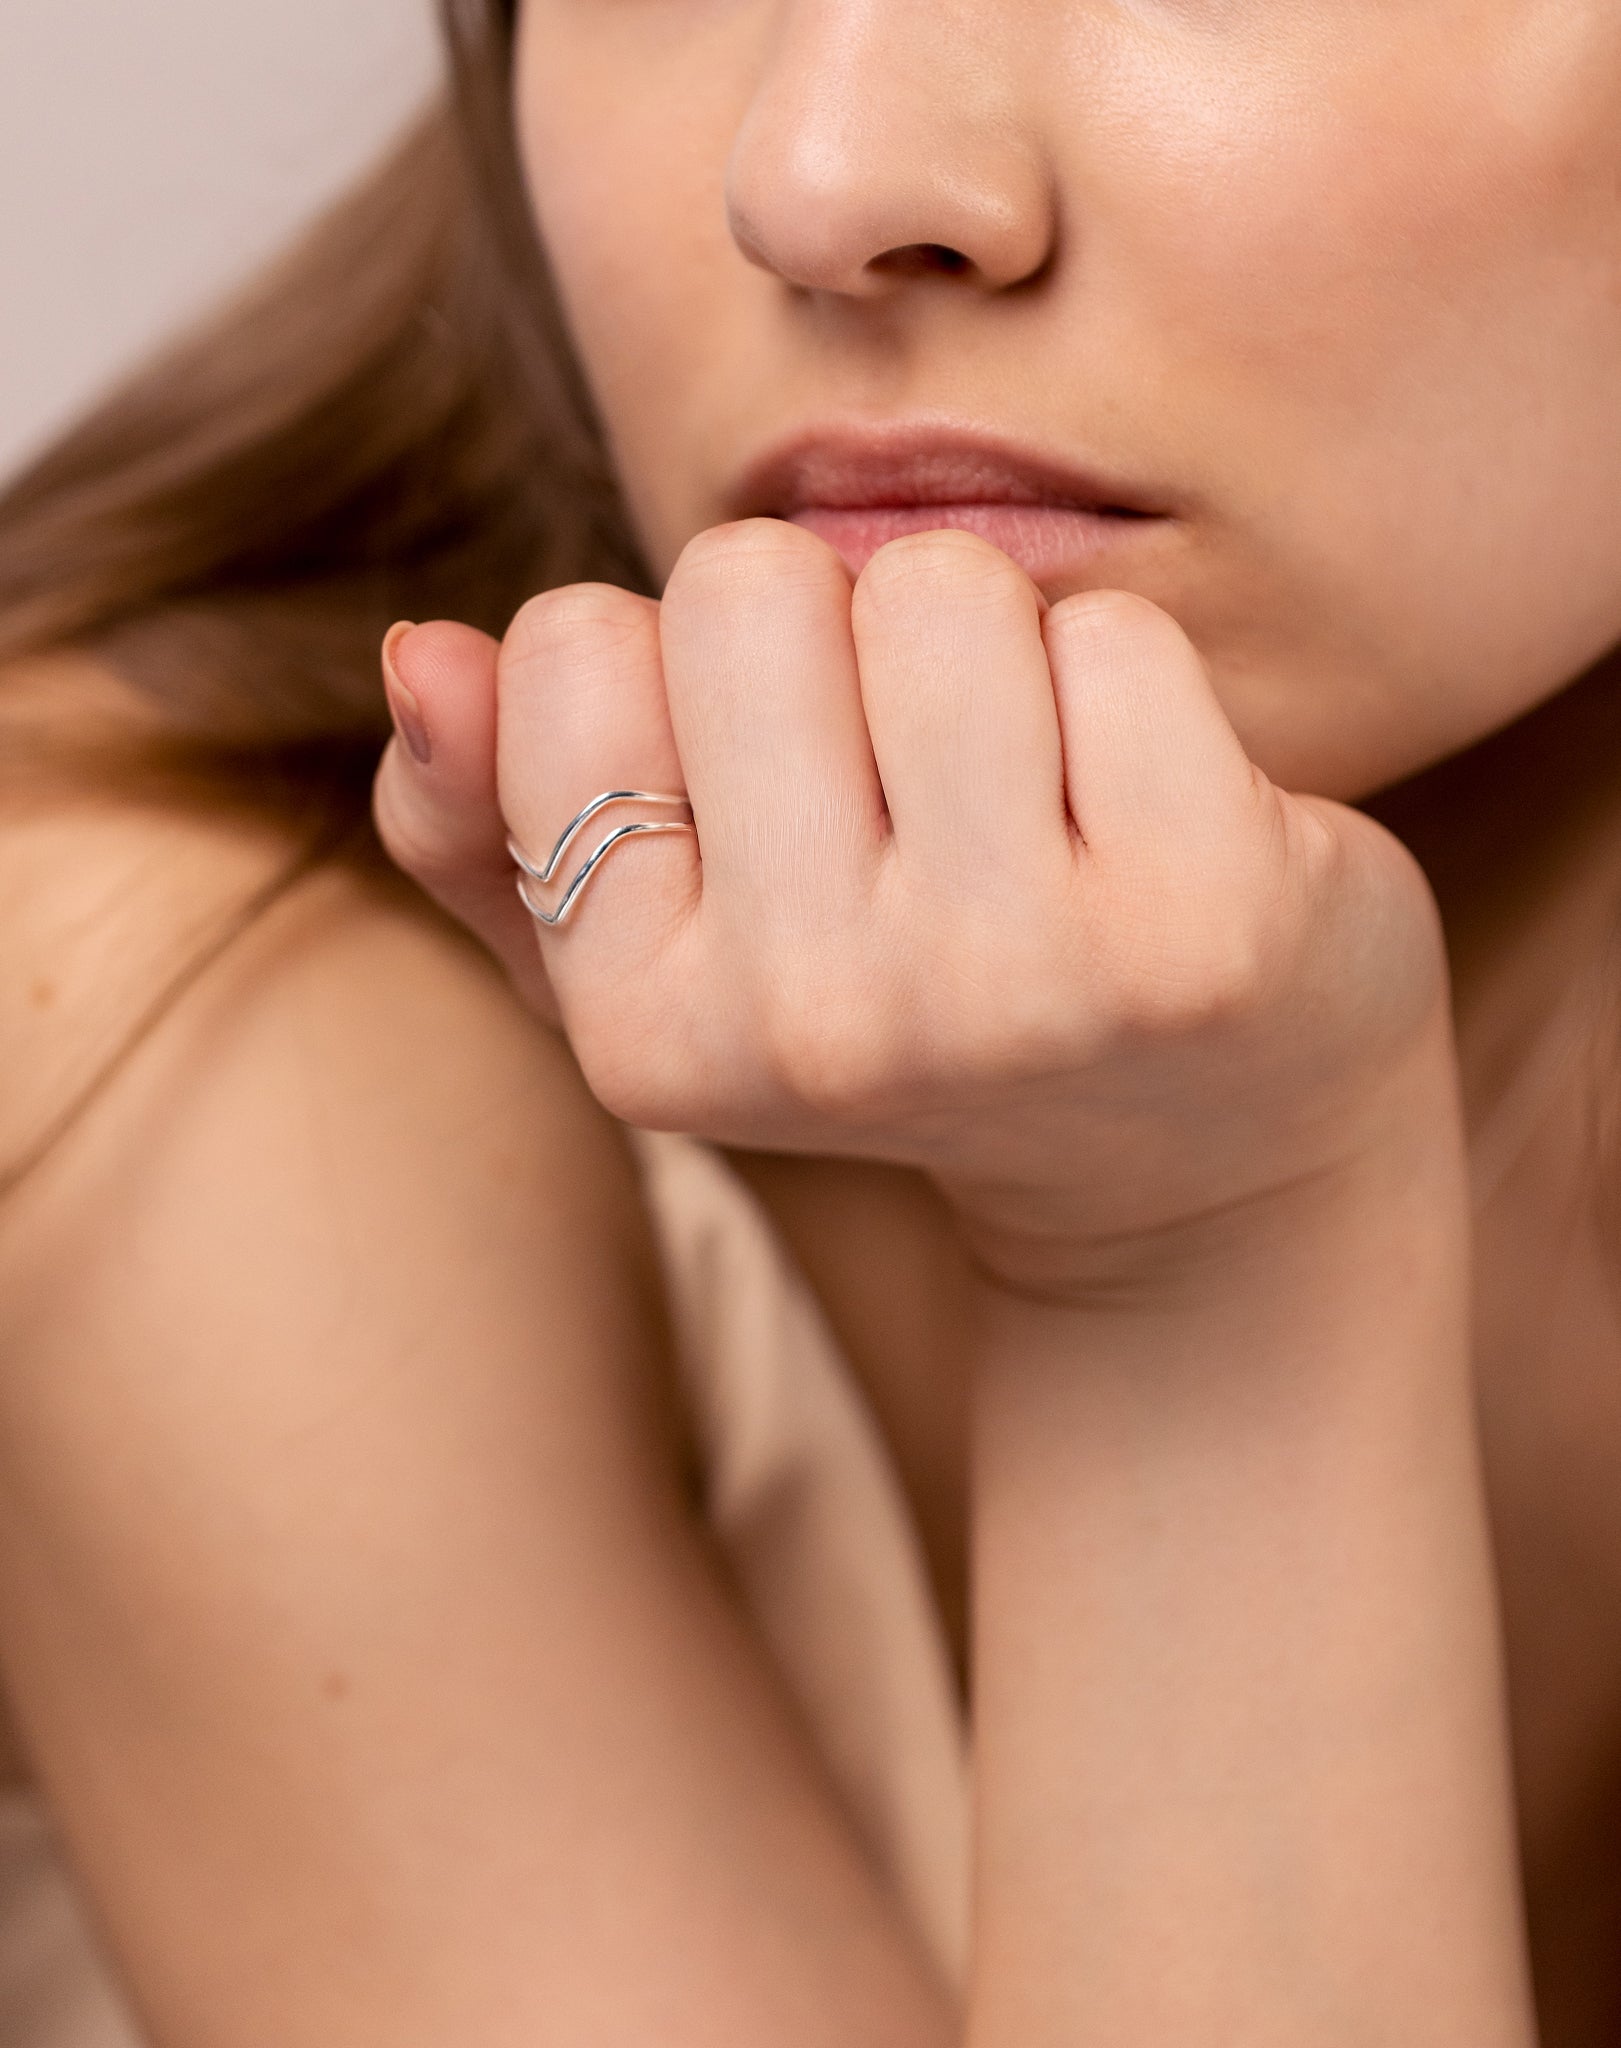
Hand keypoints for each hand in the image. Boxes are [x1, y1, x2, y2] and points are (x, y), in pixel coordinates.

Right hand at [376, 522, 1454, 1300]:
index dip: (683, 681)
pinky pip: (1115, 637)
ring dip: (988, 652)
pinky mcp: (1195, 923)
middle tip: (919, 792)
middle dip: (834, 641)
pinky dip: (1131, 688)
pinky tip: (1149, 820)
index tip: (778, 803)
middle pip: (748, 584)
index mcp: (643, 1032)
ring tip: (1031, 801)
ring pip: (935, 587)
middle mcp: (811, 1026)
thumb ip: (491, 823)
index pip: (573, 643)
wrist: (1189, 1149)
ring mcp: (1008, 983)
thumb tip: (421, 650)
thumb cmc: (908, 1009)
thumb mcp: (666, 956)